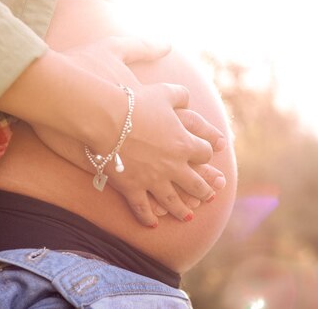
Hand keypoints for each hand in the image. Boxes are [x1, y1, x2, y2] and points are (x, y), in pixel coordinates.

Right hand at [31, 101, 226, 227]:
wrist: (108, 118)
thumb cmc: (136, 102)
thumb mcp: (164, 92)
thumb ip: (180, 95)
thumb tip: (187, 98)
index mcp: (185, 143)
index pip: (205, 153)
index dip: (207, 154)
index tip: (207, 156)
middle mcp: (174, 166)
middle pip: (195, 183)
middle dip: (204, 190)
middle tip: (209, 197)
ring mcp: (153, 180)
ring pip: (173, 202)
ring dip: (182, 211)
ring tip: (188, 217)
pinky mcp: (133, 188)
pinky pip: (143, 209)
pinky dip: (148, 218)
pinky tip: (153, 225)